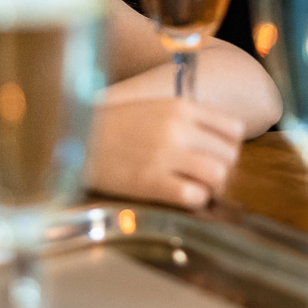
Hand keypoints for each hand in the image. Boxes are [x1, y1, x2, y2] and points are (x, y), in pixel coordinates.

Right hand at [86, 96, 243, 209]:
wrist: (74, 135)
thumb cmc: (113, 123)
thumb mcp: (153, 106)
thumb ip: (185, 118)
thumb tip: (216, 141)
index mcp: (181, 106)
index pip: (233, 128)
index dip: (229, 146)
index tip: (215, 154)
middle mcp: (178, 128)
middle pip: (229, 155)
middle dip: (222, 168)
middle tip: (204, 176)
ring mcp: (165, 155)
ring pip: (218, 175)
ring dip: (210, 186)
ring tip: (193, 187)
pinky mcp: (151, 181)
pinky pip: (194, 197)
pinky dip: (194, 201)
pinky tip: (179, 196)